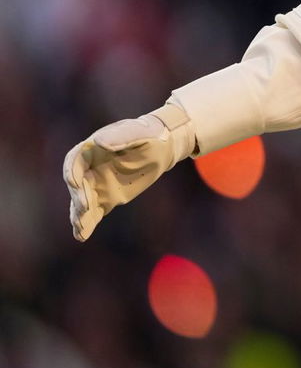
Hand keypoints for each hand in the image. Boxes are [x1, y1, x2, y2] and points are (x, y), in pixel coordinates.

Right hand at [63, 103, 196, 241]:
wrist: (161, 146)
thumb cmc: (148, 134)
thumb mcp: (137, 131)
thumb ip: (119, 136)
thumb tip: (98, 142)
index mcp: (91, 150)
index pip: (75, 161)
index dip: (72, 172)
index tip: (75, 182)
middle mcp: (89, 168)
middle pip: (78, 185)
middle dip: (79, 197)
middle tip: (85, 208)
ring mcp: (97, 184)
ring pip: (83, 201)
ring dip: (79, 215)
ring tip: (79, 228)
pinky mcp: (107, 197)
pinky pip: (94, 211)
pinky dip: (88, 223)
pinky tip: (81, 236)